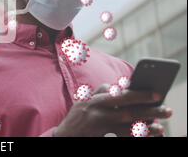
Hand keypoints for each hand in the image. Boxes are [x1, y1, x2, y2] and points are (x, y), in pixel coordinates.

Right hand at [54, 84, 171, 136]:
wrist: (62, 136)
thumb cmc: (77, 120)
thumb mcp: (84, 103)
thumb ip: (100, 94)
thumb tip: (119, 87)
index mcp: (92, 97)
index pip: (115, 91)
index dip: (134, 91)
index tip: (152, 92)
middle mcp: (94, 106)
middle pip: (124, 101)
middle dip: (144, 100)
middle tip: (161, 103)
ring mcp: (96, 120)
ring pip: (126, 117)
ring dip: (145, 120)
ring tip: (159, 125)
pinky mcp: (98, 132)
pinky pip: (121, 133)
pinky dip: (135, 133)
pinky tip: (146, 134)